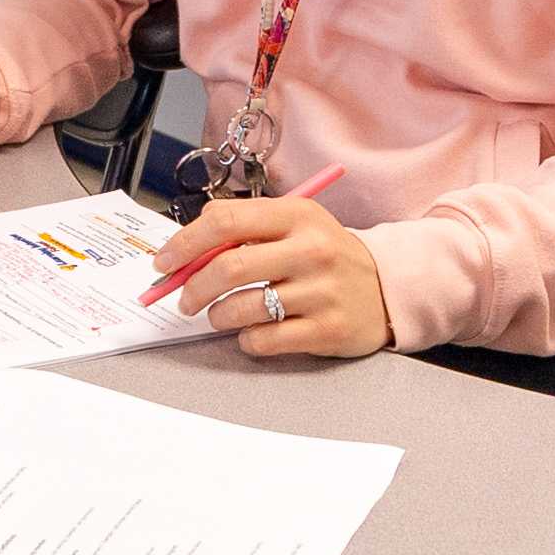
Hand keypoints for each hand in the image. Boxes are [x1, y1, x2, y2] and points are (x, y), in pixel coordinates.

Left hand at [141, 197, 393, 361]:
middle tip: (184, 300)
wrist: (389, 288)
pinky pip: (263, 340)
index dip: (184, 243)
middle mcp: (312, 249)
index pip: (224, 221)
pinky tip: (254, 332)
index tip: (165, 262)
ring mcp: (322, 291)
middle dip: (192, 288)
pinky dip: (246, 340)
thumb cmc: (326, 257)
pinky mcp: (327, 330)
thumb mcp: (295, 227)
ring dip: (217, 316)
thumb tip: (183, 256)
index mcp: (297, 215)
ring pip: (241, 307)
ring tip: (221, 315)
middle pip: (227, 267)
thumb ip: (243, 233)